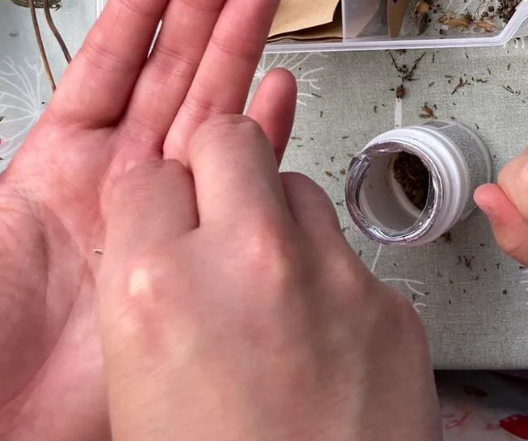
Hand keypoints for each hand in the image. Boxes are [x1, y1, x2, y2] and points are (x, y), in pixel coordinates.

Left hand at [0, 0, 296, 440]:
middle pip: (172, 74)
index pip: (108, 64)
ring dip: (240, 53)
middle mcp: (115, 181)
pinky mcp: (191, 262)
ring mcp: (160, 218)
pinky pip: (235, 186)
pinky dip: (262, 139)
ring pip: (210, 114)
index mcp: (52, 165)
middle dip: (205, 8)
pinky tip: (279, 94)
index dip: (143, 6)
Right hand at [98, 115, 440, 440]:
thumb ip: (148, 293)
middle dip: (220, 169)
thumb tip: (162, 236)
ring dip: (280, 218)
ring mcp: (330, 275)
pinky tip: (319, 334)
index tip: (167, 217)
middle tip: (221, 213)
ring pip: (299, 185)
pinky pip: (348, 252)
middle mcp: (248, 262)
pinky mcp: (390, 299)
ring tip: (270, 285)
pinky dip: (330, 276)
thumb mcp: (137, 388)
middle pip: (231, 140)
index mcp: (157, 288)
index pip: (150, 174)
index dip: (158, 199)